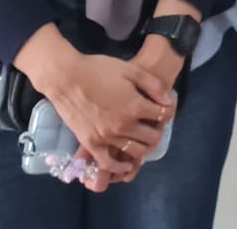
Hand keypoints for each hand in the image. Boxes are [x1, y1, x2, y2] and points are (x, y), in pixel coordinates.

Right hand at [17, 30, 175, 179]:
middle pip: (152, 137)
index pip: (163, 116)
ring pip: (135, 152)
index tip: (165, 108)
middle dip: (158, 130)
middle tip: (155, 124)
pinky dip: (120, 167)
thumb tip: (169, 102)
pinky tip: (126, 164)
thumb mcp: (131, 70)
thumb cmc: (99, 70)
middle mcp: (123, 126)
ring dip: (144, 147)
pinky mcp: (91, 144)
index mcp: (135, 107)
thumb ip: (154, 86)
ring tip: (144, 140)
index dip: (168, 111)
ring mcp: (106, 137)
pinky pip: (108, 163)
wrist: (67, 78)